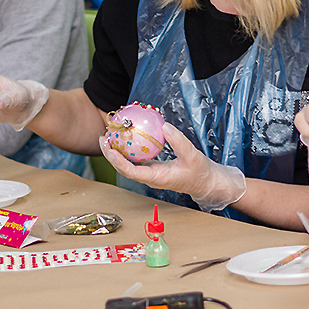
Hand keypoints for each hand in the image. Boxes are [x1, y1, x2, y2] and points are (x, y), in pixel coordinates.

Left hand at [100, 122, 245, 211]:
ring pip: (127, 165)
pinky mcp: (152, 169)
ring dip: (116, 152)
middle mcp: (149, 178)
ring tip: (108, 136)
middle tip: (103, 138)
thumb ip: (178, 141)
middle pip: (123, 168)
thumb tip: (164, 126)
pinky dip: (128, 150)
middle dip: (110, 155)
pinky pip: (135, 160)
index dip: (119, 161)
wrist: (206, 181)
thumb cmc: (200, 171)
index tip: (110, 149)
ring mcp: (150, 174)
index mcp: (156, 178)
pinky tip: (125, 137)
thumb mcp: (192, 155)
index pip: (132, 172)